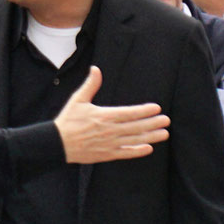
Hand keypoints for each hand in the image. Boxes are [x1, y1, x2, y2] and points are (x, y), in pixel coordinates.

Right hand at [54, 66, 169, 162]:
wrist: (57, 144)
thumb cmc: (68, 120)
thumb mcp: (78, 100)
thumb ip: (90, 85)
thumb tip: (96, 69)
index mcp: (104, 116)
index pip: (129, 113)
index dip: (144, 111)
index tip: (156, 108)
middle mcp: (109, 130)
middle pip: (136, 127)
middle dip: (153, 123)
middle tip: (166, 120)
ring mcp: (109, 144)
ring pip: (134, 140)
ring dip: (151, 137)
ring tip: (164, 134)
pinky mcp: (106, 154)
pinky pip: (125, 153)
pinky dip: (137, 151)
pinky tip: (148, 148)